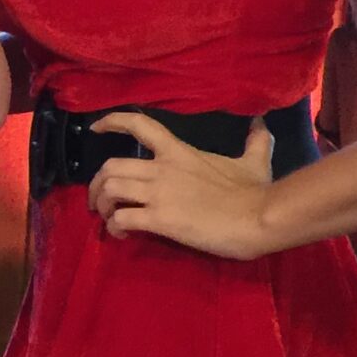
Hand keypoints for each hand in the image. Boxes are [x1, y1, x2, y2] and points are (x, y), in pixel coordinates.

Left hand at [85, 112, 277, 257]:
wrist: (260, 217)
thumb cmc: (256, 191)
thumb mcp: (254, 161)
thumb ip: (255, 142)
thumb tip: (261, 123)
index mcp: (179, 152)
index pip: (139, 125)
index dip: (113, 122)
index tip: (95, 127)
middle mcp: (162, 169)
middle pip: (110, 166)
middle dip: (96, 183)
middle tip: (99, 199)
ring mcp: (159, 193)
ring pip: (109, 190)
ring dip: (102, 205)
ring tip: (108, 218)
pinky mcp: (160, 219)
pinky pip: (121, 219)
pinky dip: (114, 227)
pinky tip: (121, 234)